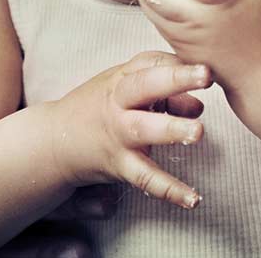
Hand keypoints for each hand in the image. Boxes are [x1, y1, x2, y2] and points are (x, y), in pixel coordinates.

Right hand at [46, 50, 211, 208]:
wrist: (53, 141)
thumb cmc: (100, 107)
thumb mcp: (125, 89)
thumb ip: (166, 92)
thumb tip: (199, 106)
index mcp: (122, 80)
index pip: (151, 62)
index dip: (178, 62)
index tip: (204, 63)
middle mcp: (119, 104)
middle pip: (145, 86)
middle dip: (175, 79)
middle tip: (206, 74)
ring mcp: (119, 134)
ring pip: (145, 129)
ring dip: (172, 128)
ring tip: (198, 132)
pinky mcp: (120, 164)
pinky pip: (146, 178)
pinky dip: (170, 190)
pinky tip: (194, 198)